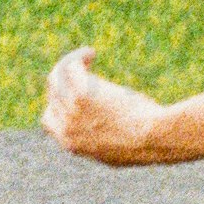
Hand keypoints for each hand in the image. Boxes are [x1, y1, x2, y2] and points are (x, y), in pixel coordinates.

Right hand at [43, 42, 161, 164]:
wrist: (154, 139)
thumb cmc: (146, 143)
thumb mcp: (117, 150)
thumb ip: (100, 141)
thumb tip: (100, 131)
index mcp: (72, 145)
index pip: (49, 119)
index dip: (59, 102)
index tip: (75, 91)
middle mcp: (66, 129)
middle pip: (53, 95)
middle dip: (65, 80)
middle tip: (85, 72)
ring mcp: (72, 112)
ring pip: (56, 78)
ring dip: (70, 64)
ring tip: (88, 57)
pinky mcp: (82, 95)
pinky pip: (69, 67)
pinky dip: (77, 57)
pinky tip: (91, 53)